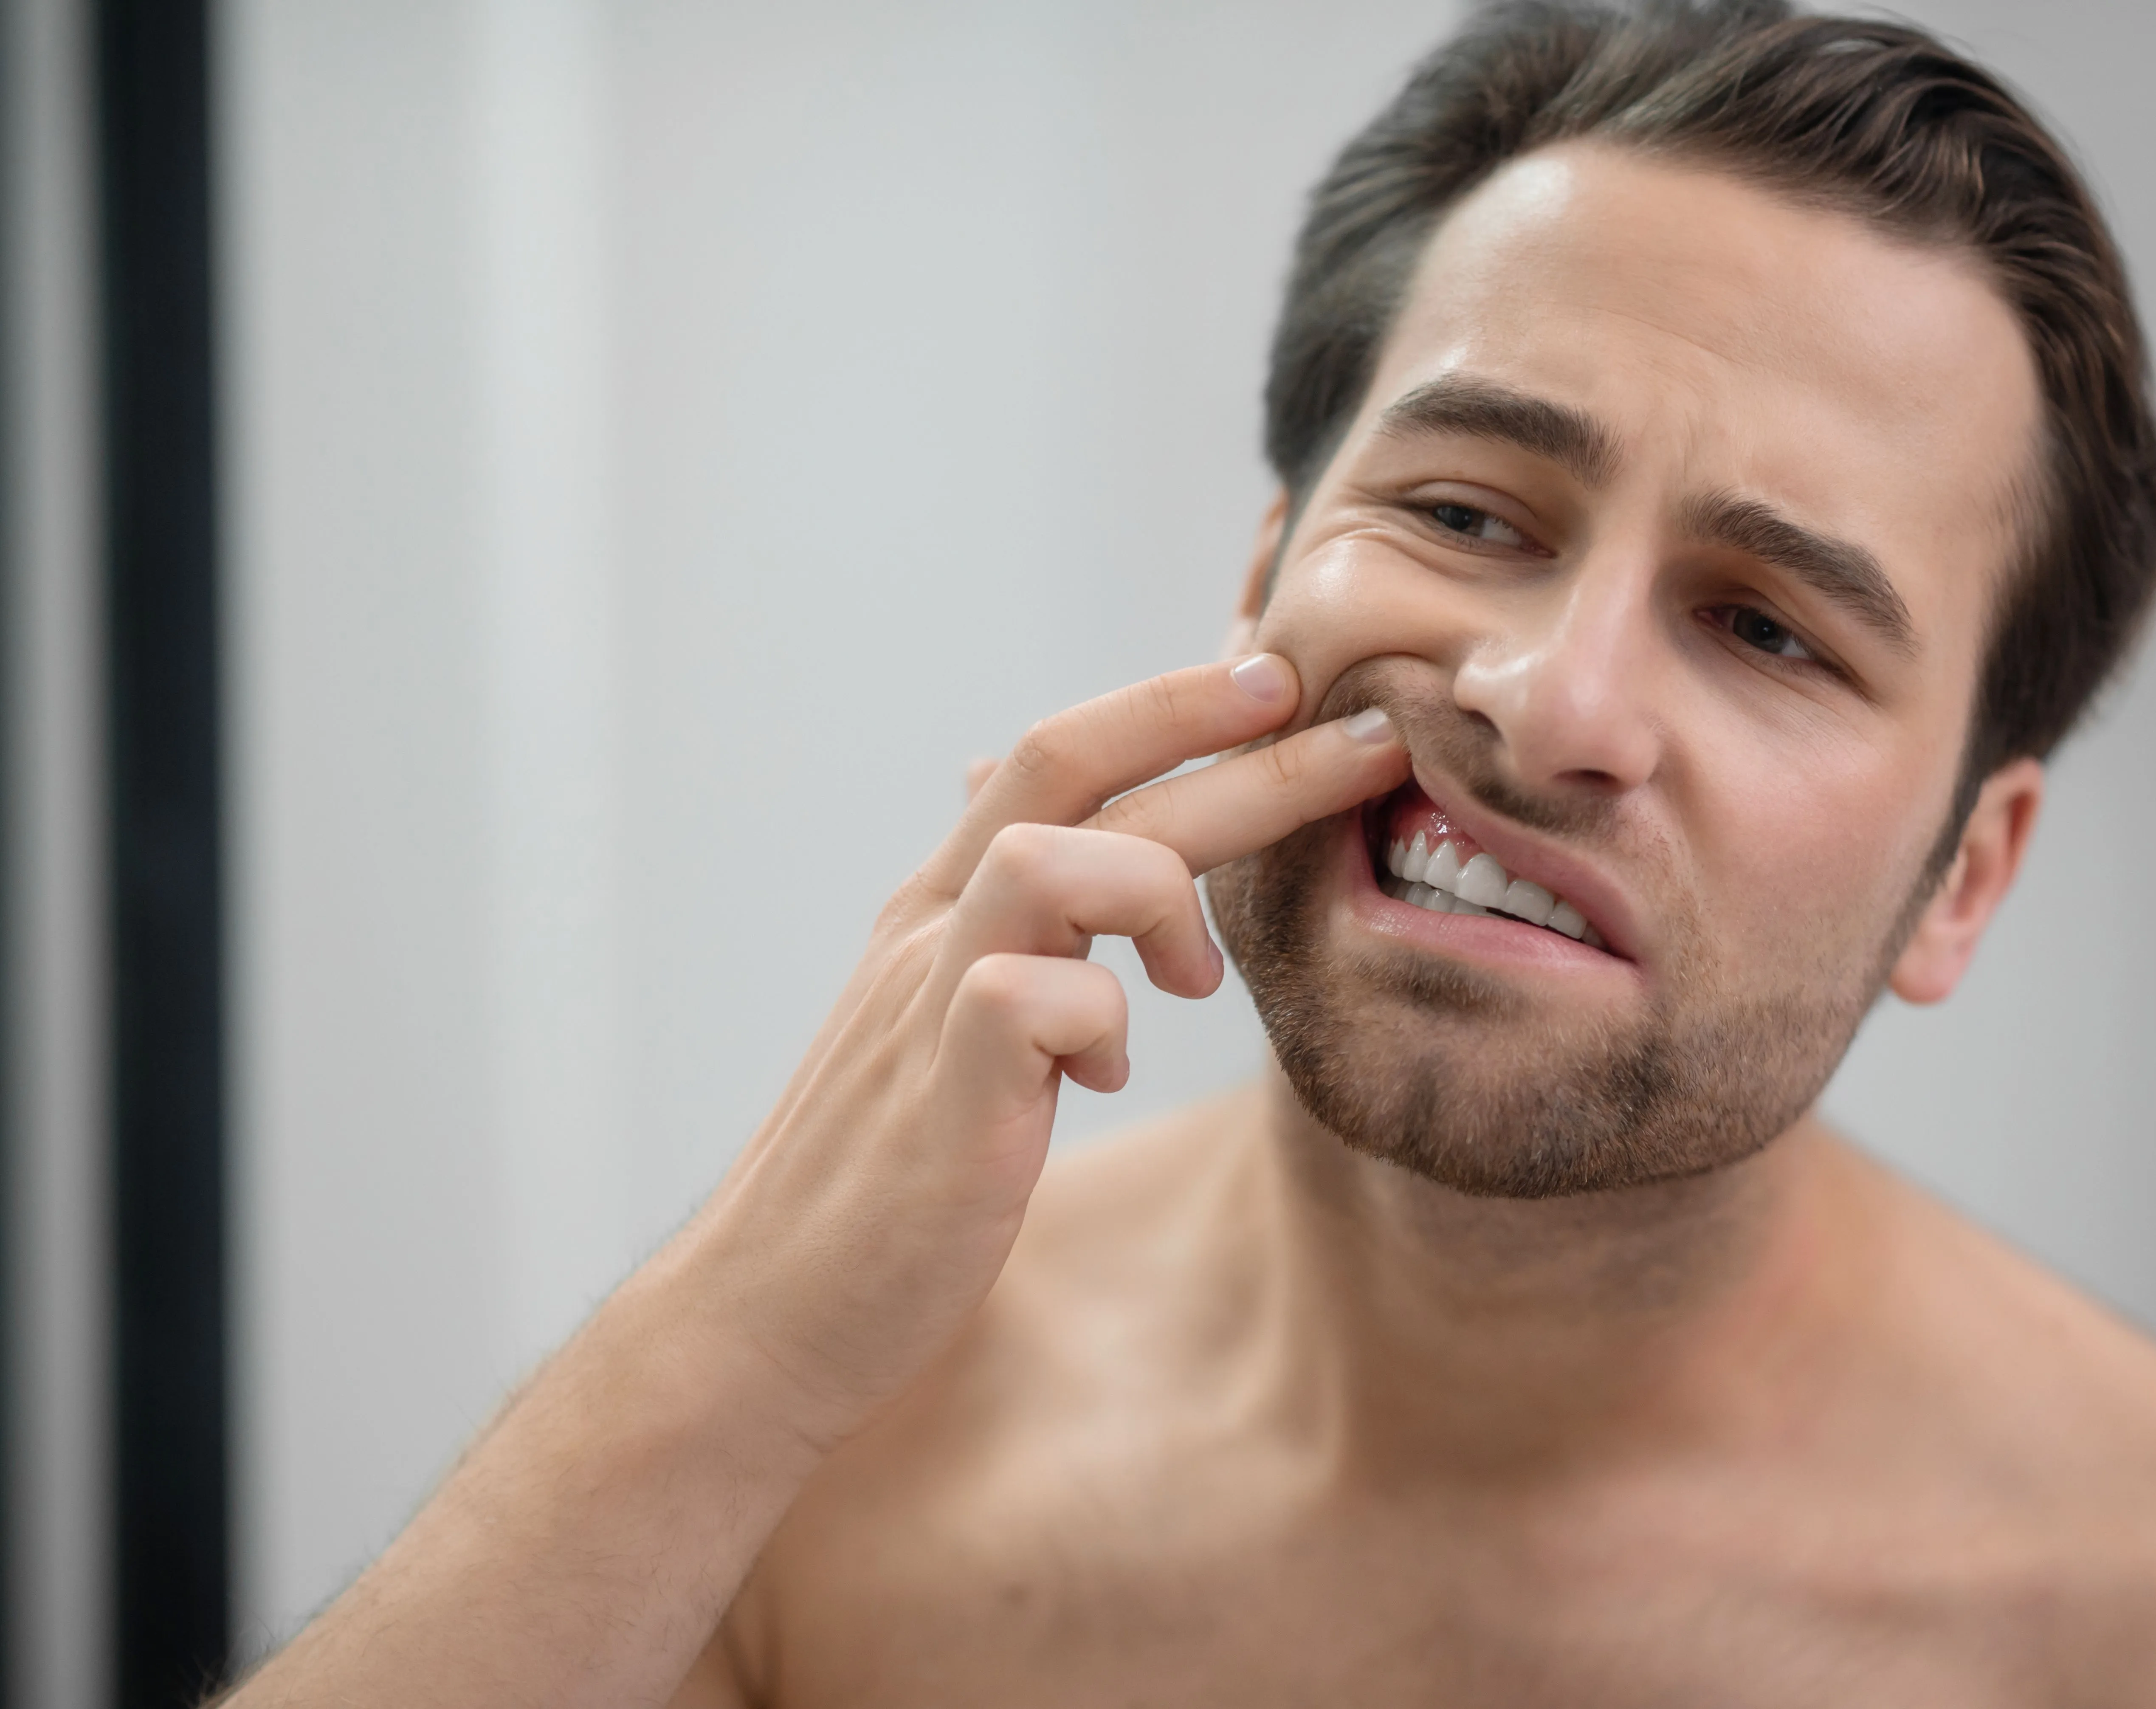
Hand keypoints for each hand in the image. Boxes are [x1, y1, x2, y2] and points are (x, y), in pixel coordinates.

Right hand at [653, 654, 1407, 1445]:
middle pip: (1076, 773)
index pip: (1058, 755)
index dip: (1171, 704)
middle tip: (1369, 730)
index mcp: (941, 909)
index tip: (1279, 675)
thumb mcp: (929, 1015)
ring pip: (1048, 856)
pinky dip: (1098, 1020)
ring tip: (1196, 978)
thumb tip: (997, 794)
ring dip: (1156, 890)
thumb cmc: (874, 1179)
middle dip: (1233, 739)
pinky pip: (1029, 999)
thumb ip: (986, 909)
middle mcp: (931, 931)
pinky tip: (1101, 1076)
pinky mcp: (942, 1099)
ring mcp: (925, 1006)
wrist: (763, 1319)